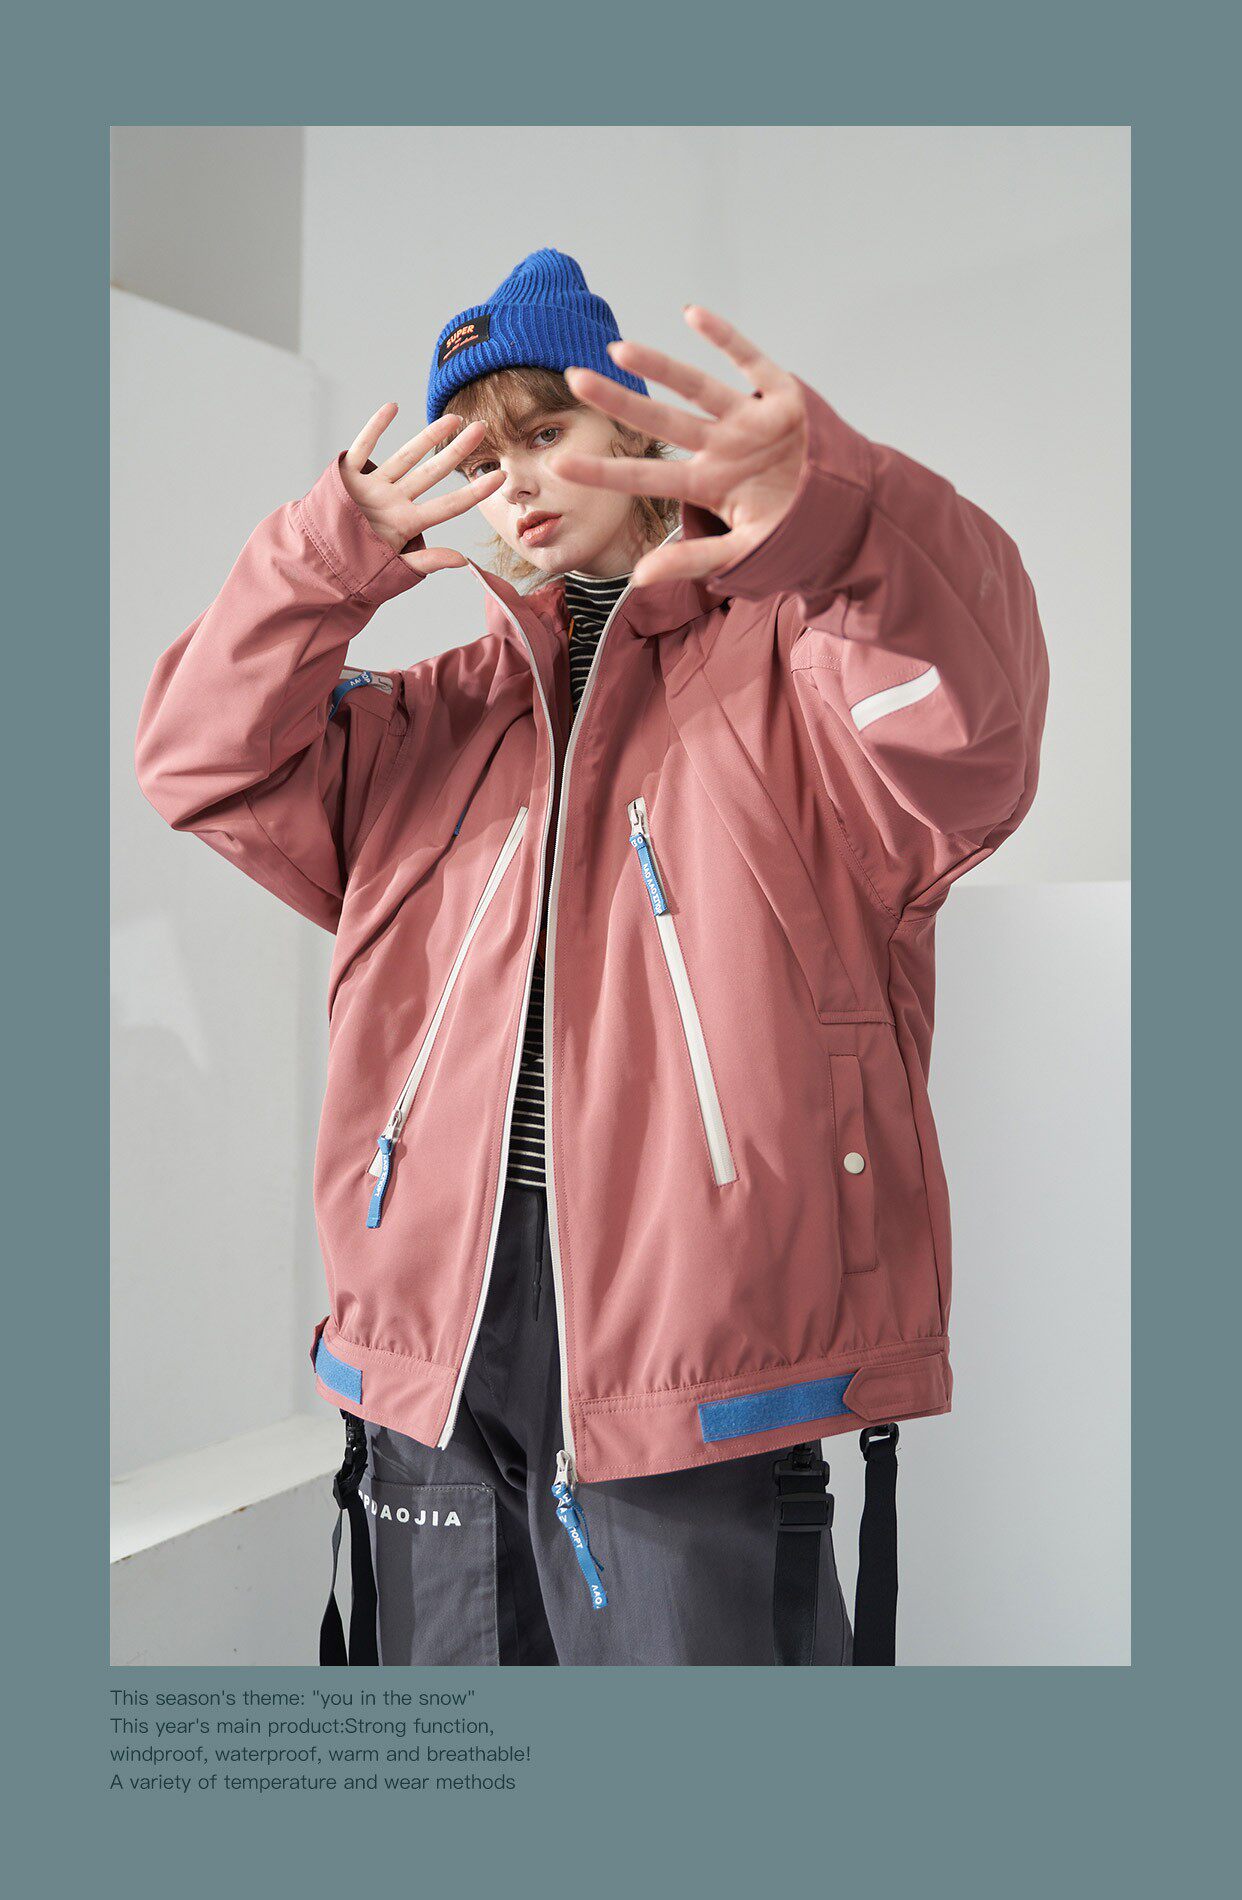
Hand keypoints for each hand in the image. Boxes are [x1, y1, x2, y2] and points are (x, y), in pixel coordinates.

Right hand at [341, 404, 505, 575]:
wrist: (317, 564)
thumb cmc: (357, 569)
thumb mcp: (395, 569)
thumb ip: (427, 562)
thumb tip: (463, 560)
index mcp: (407, 523)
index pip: (449, 506)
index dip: (474, 492)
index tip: (500, 476)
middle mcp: (394, 501)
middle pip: (432, 473)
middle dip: (457, 451)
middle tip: (483, 429)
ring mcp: (373, 487)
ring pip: (405, 457)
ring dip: (427, 437)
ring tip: (453, 418)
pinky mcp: (347, 478)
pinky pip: (363, 448)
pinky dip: (375, 428)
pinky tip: (392, 408)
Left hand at [549, 306, 808, 586]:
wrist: (853, 513)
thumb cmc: (794, 532)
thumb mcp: (742, 554)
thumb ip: (692, 562)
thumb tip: (638, 579)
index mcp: (708, 484)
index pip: (645, 476)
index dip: (604, 470)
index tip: (561, 464)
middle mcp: (720, 447)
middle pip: (661, 421)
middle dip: (619, 402)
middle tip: (574, 379)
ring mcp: (749, 421)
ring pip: (696, 389)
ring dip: (660, 367)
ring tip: (618, 348)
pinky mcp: (782, 398)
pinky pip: (749, 363)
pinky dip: (724, 338)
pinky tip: (691, 315)